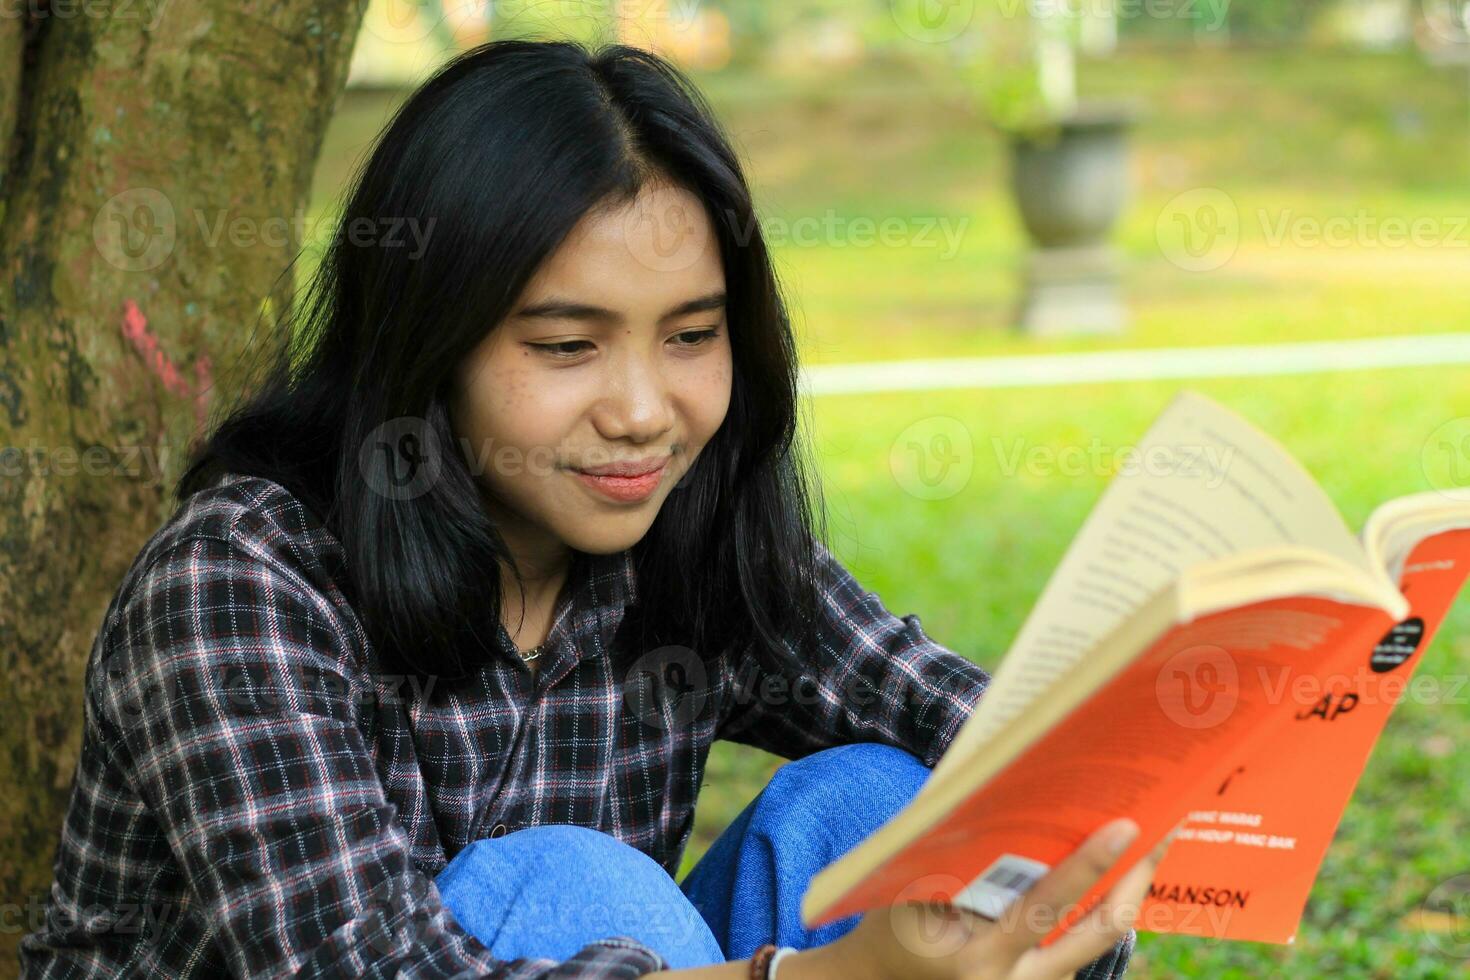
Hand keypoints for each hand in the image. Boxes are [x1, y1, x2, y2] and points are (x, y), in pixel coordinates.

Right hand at [824, 818, 1179, 979]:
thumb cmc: (892, 928)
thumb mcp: (912, 895)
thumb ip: (960, 864)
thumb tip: (1013, 807)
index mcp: (981, 955)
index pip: (1047, 904)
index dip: (1089, 864)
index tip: (1126, 827)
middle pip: (1097, 930)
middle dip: (1135, 879)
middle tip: (1164, 830)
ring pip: (1094, 941)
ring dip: (1119, 895)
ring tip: (1146, 847)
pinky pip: (1074, 952)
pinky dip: (1088, 916)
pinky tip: (1105, 880)